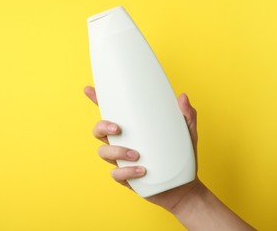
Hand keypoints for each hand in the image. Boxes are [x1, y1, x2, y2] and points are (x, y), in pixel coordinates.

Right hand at [84, 85, 200, 212]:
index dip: (97, 100)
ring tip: (137, 155)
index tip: (89, 89)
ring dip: (116, 152)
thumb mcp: (187, 133)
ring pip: (103, 152)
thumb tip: (183, 97)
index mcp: (132, 128)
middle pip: (98, 130)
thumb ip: (187, 114)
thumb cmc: (180, 156)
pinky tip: (141, 170)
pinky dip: (126, 171)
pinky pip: (116, 174)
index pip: (111, 112)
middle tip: (118, 129)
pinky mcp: (126, 177)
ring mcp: (121, 160)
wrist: (183, 186)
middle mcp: (122, 142)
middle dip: (102, 127)